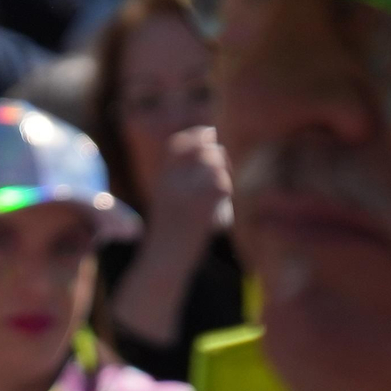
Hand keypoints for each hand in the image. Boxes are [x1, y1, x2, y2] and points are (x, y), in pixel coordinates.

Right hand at [143, 125, 230, 256]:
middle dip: (217, 153)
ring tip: (226, 179)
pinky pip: (221, 185)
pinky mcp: (202, 208)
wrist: (164, 258)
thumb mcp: (166, 202)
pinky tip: (228, 193)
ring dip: (225, 169)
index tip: (208, 133)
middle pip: (200, 152)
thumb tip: (202, 164)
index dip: (194, 135)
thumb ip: (178, 183)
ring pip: (214, 167)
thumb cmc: (169, 234)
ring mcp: (186, 194)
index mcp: (162, 179)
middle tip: (225, 162)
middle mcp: (171, 182)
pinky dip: (227, 186)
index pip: (176, 145)